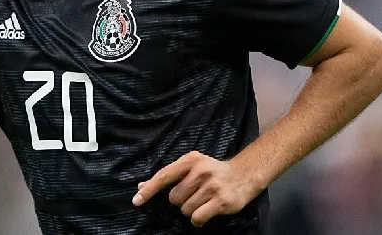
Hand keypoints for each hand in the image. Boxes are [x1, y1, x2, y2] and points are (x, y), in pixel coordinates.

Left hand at [132, 151, 262, 227]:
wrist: (244, 174)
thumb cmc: (213, 172)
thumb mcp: (191, 167)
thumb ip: (168, 176)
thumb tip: (141, 186)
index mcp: (191, 160)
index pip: (164, 175)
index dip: (149, 189)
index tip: (136, 200)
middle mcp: (201, 171)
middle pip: (174, 198)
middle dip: (181, 201)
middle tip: (195, 195)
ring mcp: (212, 186)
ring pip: (185, 210)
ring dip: (191, 210)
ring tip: (204, 201)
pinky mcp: (221, 201)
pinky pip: (197, 218)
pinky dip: (198, 220)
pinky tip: (206, 213)